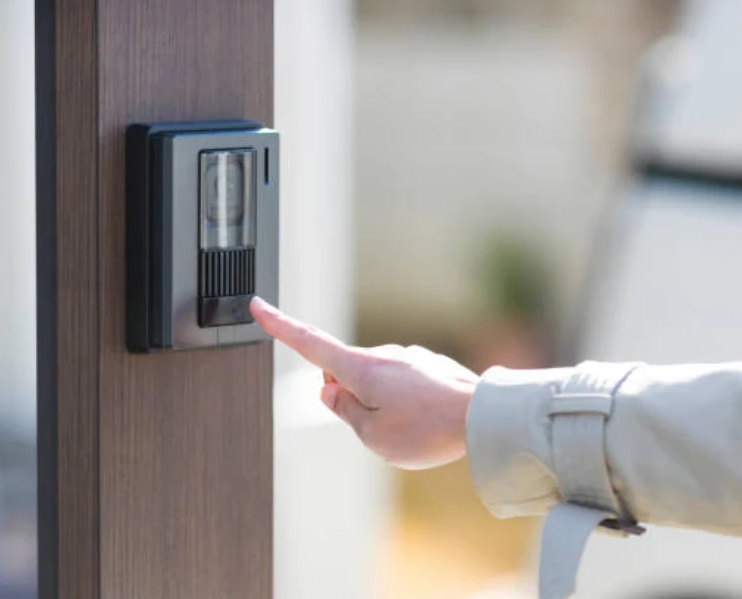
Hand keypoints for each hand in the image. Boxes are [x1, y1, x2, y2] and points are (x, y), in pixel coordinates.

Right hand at [250, 297, 477, 469]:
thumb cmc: (427, 430)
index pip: (309, 343)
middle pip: (344, 373)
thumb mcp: (372, 435)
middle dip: (346, 398)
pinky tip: (425, 421)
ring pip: (374, 382)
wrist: (483, 417)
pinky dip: (402, 403)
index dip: (280, 326)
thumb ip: (344, 411)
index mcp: (360, 368)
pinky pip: (400, 384)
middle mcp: (382, 355)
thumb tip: (330, 390)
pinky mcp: (427, 366)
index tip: (258, 306)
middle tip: (375, 429)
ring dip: (378, 405)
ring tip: (411, 429)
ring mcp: (407, 358)